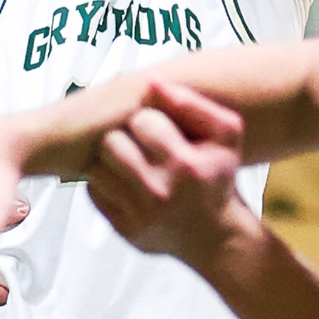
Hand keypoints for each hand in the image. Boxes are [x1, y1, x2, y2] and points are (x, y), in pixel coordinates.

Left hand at [87, 78, 248, 265]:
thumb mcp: (225, 135)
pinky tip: (128, 185)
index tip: (161, 131)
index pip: (141, 120)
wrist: (215, 236)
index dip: (148, 121)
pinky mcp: (124, 229)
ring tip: (134, 164)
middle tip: (142, 147)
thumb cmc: (217, 177)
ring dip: (112, 161)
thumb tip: (151, 83)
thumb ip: (191, 103)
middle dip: (125, 139)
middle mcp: (159, 191)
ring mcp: (139, 214)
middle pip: (111, 141)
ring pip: (97, 166)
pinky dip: (106, 184)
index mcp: (185, 165)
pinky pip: (93, 191)